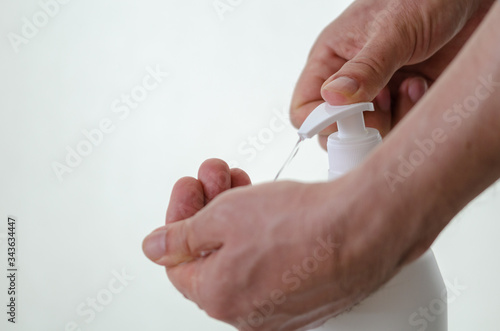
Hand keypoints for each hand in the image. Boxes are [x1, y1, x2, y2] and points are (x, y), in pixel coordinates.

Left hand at [142, 159, 420, 329]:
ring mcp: (280, 305)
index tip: (189, 189)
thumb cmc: (303, 225)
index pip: (178, 259)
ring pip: (243, 256)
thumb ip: (182, 236)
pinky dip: (263, 234)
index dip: (179, 217)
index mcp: (218, 296)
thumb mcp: (223, 217)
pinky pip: (271, 263)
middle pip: (212, 255)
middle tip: (216, 177)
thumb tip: (155, 248)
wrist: (366, 226)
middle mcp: (248, 311)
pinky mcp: (306, 293)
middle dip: (208, 208)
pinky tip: (269, 207)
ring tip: (242, 182)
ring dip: (236, 216)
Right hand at [291, 0, 493, 148]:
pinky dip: (411, 114)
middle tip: (380, 113)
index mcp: (331, 60)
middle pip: (334, 130)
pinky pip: (398, 129)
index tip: (349, 121)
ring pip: (368, 135)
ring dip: (391, 120)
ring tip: (409, 86)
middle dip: (357, 129)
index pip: (305, 109)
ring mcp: (378, 94)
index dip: (321, 121)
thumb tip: (332, 99)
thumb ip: (364, 68)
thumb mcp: (392, 31)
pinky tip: (420, 86)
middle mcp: (350, 82)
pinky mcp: (404, 102)